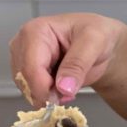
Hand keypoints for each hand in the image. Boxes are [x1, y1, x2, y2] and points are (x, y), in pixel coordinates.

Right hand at [8, 14, 124, 106]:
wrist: (102, 43)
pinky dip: (49, 96)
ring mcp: (24, 60)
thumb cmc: (97, 34)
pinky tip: (64, 87)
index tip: (62, 96)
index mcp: (36, 31)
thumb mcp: (95, 42)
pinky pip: (32, 93)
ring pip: (27, 89)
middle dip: (47, 92)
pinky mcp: (29, 73)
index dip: (44, 87)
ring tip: (71, 84)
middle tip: (70, 90)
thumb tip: (64, 87)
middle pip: (25, 80)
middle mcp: (24, 45)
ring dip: (49, 95)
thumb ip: (78, 63)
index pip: (31, 67)